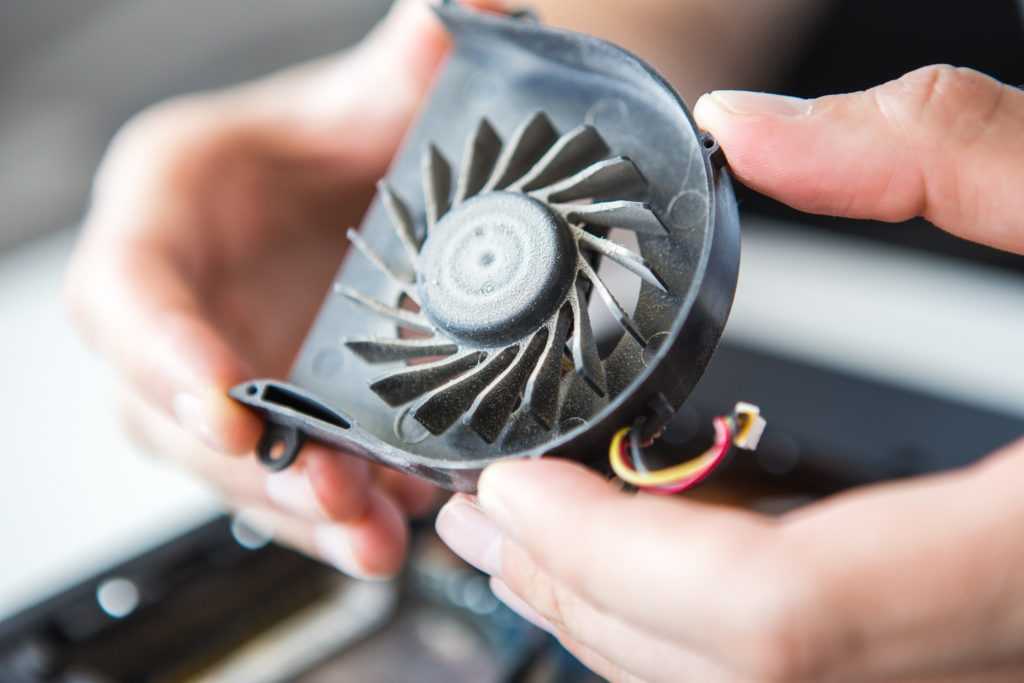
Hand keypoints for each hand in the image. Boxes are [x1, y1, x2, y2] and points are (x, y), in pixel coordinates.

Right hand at [64, 0, 494, 578]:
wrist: (369, 186)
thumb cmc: (346, 137)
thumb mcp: (373, 92)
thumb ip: (411, 57)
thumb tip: (470, 5)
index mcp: (170, 205)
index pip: (124, 286)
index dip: (161, 351)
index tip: (225, 407)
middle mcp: (174, 299)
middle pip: (165, 403)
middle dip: (244, 462)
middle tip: (330, 491)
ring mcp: (214, 365)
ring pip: (221, 462)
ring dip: (291, 507)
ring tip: (372, 535)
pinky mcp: (261, 411)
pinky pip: (274, 477)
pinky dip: (328, 511)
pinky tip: (389, 525)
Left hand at [437, 66, 1023, 680]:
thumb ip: (948, 156)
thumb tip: (751, 133)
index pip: (782, 614)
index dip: (619, 560)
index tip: (512, 492)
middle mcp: (1019, 649)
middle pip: (744, 677)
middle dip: (589, 600)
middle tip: (487, 523)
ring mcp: (1004, 662)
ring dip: (630, 622)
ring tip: (536, 545)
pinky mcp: (993, 646)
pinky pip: (814, 666)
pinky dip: (709, 622)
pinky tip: (661, 554)